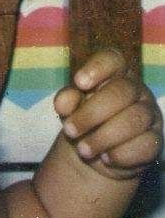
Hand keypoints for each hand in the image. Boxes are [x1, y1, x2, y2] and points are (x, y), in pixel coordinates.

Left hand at [54, 49, 162, 179]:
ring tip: (82, 150)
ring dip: (104, 137)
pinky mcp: (155, 140)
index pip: (113, 59)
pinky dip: (121, 154)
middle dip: (91, 113)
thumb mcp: (69, 110)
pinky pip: (145, 145)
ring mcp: (149, 115)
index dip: (98, 67)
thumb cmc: (81, 121)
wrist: (93, 154)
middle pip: (122, 92)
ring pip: (135, 119)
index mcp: (114, 74)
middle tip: (69, 131)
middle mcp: (136, 91)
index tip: (79, 82)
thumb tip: (63, 101)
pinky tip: (105, 158)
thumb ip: (66, 101)